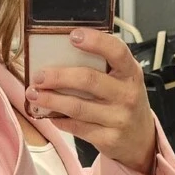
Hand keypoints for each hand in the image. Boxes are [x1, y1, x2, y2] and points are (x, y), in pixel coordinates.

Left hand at [26, 28, 155, 173]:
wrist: (140, 137)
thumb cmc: (124, 101)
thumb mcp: (122, 79)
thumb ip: (102, 66)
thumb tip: (60, 53)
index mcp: (130, 72)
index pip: (116, 51)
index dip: (95, 41)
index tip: (73, 35)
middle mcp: (127, 94)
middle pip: (88, 80)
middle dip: (59, 76)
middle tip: (39, 76)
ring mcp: (119, 118)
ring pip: (77, 107)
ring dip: (51, 100)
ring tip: (34, 94)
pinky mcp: (108, 138)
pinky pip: (77, 128)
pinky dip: (59, 120)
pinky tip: (48, 114)